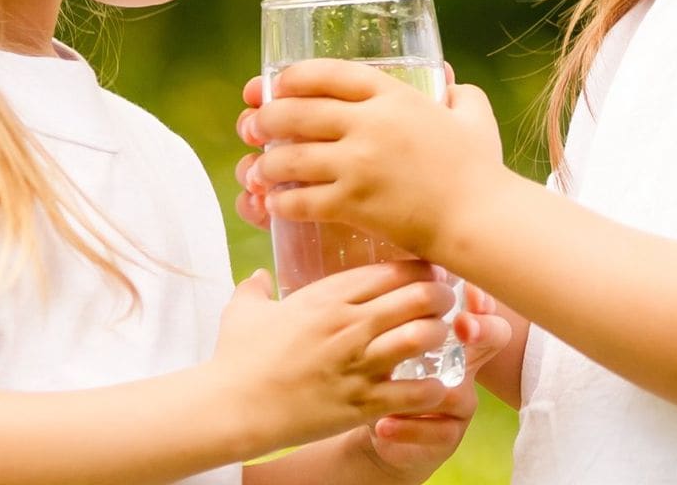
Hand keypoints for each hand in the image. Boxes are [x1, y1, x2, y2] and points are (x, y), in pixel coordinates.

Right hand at [213, 261, 456, 450]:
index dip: (420, 269)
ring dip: (439, 335)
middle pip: (418, 297)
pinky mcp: (360, 404)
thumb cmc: (236, 356)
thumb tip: (258, 277)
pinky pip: (413, 392)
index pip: (392, 270)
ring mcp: (357, 363)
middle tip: (445, 303)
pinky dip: (432, 387)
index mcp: (328, 296)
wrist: (231, 407)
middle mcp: (349, 324)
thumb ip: (256, 287)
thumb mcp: (244, 310)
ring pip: (422, 337)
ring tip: (442, 338)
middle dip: (440, 297)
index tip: (429, 273)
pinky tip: (435, 384)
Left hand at [239, 58, 503, 258]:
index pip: (328, 73)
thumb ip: (458, 92)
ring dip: (266, 163)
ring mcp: (358, 164)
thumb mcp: (472, 115)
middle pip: (298, 112)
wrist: (479, 218)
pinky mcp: (354, 203)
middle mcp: (369, 124)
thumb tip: (447, 79)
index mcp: (393, 95)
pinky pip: (301, 200)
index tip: (277, 84)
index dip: (295, 76)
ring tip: (257, 170)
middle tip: (254, 126)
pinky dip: (281, 201)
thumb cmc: (479, 169)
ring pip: (291, 157)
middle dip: (267, 118)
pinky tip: (275, 204)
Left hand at [359, 284, 511, 481]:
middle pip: (493, 338)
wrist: (377, 420)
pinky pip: (436, 434)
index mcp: (452, 332)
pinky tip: (382, 425)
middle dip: (481, 329)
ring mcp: (460, 402)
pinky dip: (406, 429)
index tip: (468, 290)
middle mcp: (466, 363)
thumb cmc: (385, 362)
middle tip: (463, 325)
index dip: (481, 296)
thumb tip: (392, 262)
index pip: (480, 304)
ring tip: (397, 387)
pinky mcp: (446, 437)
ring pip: (458, 392)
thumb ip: (397, 301)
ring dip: (425, 390)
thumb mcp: (389, 330)